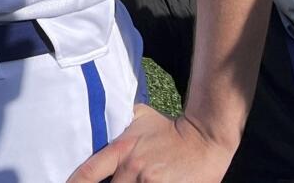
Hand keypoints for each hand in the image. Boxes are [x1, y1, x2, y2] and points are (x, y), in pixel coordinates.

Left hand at [67, 105, 236, 182]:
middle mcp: (133, 168)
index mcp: (122, 150)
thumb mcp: (140, 117)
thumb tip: (96, 118)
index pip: (89, 172)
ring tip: (130, 182)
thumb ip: (117, 122)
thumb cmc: (169, 128)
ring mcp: (150, 182)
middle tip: (111, 182)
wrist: (204, 137)